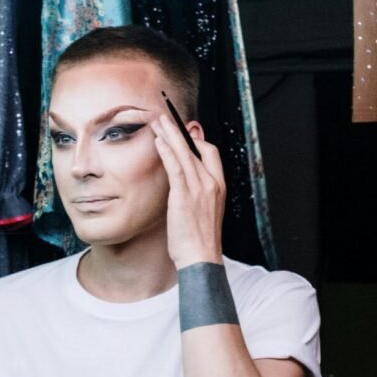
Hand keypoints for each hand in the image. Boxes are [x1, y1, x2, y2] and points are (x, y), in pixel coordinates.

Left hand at [151, 112, 225, 267]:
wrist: (201, 258)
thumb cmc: (199, 240)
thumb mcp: (204, 212)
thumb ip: (197, 193)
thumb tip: (185, 182)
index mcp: (219, 187)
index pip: (210, 153)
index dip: (196, 139)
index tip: (183, 132)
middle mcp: (212, 184)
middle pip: (197, 147)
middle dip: (180, 130)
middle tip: (165, 118)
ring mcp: (200, 189)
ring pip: (184, 153)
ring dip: (170, 134)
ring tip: (157, 122)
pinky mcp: (184, 196)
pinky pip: (175, 167)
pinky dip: (167, 151)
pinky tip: (158, 141)